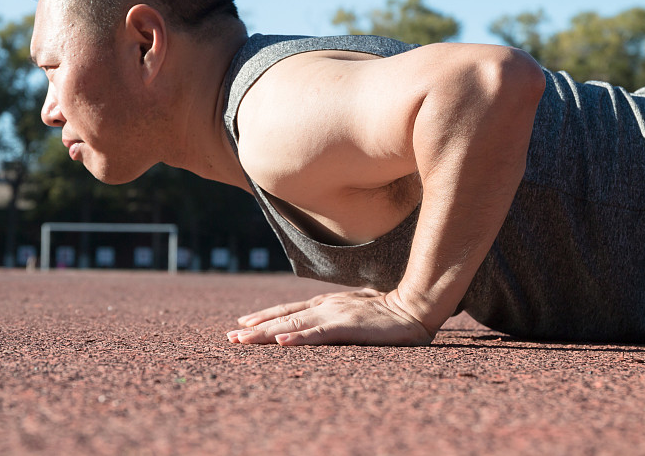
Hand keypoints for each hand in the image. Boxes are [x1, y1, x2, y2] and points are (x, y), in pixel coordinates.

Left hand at [236, 288, 381, 327]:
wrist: (413, 306)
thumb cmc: (388, 311)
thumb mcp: (355, 309)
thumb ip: (337, 312)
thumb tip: (326, 320)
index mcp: (326, 302)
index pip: (288, 309)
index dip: (265, 316)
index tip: (243, 323)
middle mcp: (325, 305)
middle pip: (283, 316)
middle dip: (255, 327)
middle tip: (230, 337)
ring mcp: (335, 314)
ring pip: (293, 324)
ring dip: (265, 332)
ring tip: (242, 339)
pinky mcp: (347, 325)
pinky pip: (318, 333)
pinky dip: (298, 337)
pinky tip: (281, 341)